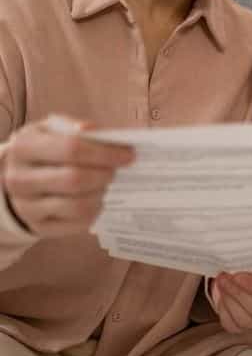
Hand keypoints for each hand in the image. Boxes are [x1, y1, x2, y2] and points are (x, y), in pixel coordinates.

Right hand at [2, 117, 133, 237]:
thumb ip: (75, 128)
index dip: (105, 152)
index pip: (71, 149)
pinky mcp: (40, 227)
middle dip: (105, 174)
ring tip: (106, 184)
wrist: (19, 179)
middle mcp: (19, 180)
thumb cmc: (44, 150)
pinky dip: (95, 211)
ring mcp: (27, 207)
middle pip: (75, 180)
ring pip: (78, 206)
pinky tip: (97, 198)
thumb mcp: (52, 130)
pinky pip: (78, 223)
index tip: (128, 154)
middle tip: (117, 170)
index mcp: (24, 148)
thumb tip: (98, 132)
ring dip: (101, 194)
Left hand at [211, 272, 251, 333]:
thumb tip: (243, 252)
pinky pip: (232, 325)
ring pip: (245, 320)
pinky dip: (224, 310)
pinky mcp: (242, 327)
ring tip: (221, 284)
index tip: (238, 276)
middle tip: (224, 277)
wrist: (246, 275)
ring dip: (229, 301)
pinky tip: (221, 296)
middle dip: (237, 293)